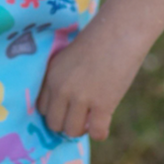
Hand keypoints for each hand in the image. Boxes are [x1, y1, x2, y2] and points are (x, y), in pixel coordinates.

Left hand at [36, 18, 148, 140]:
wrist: (121, 31)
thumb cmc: (99, 40)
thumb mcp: (70, 58)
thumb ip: (64, 78)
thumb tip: (68, 104)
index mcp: (51, 75)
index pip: (42, 108)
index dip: (56, 112)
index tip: (67, 110)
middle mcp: (61, 88)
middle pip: (54, 123)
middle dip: (67, 123)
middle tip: (81, 117)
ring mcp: (81, 97)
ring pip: (72, 131)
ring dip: (82, 129)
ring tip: (92, 119)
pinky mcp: (102, 104)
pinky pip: (96, 133)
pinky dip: (100, 133)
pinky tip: (104, 124)